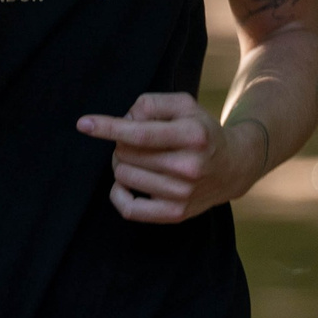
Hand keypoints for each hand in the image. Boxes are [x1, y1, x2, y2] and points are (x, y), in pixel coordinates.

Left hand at [78, 93, 260, 223]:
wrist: (233, 167)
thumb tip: (125, 120)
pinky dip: (118, 193)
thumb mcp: (184, 105)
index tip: (83, 124)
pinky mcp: (175, 214)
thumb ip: (152, 104)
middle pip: (126, 154)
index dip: (108, 128)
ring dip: (122, 164)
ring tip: (139, 159)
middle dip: (121, 143)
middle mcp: (189, 166)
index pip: (140, 134)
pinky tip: (125, 183)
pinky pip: (129, 209)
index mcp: (193, 135)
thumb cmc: (201, 131)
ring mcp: (182, 194)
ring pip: (124, 176)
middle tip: (135, 141)